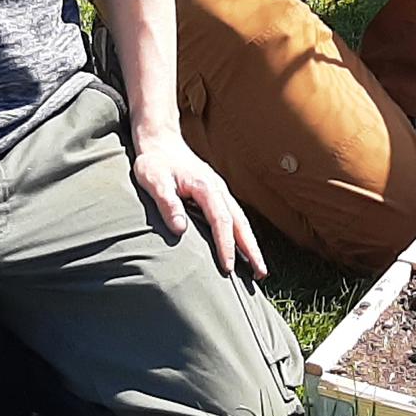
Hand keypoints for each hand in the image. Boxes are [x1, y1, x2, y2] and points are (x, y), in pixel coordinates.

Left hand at [135, 136, 267, 278]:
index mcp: (206, 186)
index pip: (221, 220)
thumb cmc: (155, 162)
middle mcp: (219, 189)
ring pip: (241, 221)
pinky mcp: (217, 194)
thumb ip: (168, 203)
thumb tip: (180, 230)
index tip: (228, 267)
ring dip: (251, 244)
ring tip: (258, 269)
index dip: (226, 245)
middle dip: (251, 249)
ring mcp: (220, 191)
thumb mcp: (154, 181)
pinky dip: (242, 234)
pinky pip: (235, 217)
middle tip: (261, 274)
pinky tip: (244, 248)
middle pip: (240, 223)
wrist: (161, 140)